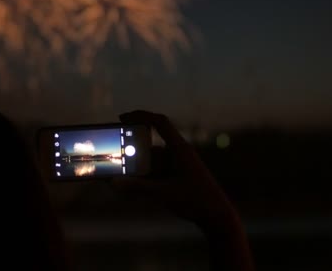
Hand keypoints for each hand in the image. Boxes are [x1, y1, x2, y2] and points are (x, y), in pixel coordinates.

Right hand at [113, 111, 254, 270]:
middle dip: (132, 147)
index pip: (160, 122)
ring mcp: (178, 165)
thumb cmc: (197, 201)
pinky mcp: (177, 176)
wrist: (218, 217)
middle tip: (115, 152)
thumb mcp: (165, 193)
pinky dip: (144, 176)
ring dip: (137, 165)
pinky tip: (132, 187)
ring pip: (152, 160)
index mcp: (180, 149)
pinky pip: (156, 171)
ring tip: (120, 175)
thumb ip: (138, 188)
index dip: (141, 115)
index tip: (122, 117)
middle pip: (151, 143)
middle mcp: (178, 153)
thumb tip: (113, 182)